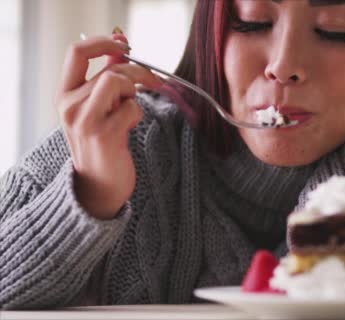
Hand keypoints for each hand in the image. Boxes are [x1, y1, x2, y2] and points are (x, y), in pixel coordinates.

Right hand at [56, 31, 161, 219]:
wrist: (99, 186)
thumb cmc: (102, 143)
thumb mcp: (98, 106)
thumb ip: (106, 75)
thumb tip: (120, 43)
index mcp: (65, 94)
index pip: (76, 52)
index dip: (103, 42)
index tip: (124, 44)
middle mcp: (69, 105)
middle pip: (110, 70)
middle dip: (138, 73)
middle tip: (152, 82)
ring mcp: (85, 120)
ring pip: (117, 83)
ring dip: (134, 93)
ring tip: (130, 110)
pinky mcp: (103, 134)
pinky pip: (131, 108)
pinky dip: (137, 115)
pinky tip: (129, 128)